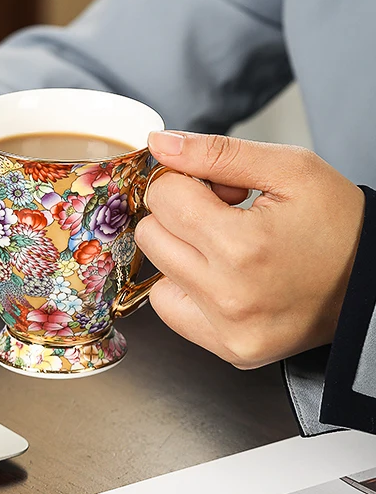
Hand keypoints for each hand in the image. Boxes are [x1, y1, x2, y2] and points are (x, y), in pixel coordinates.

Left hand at [135, 131, 364, 368]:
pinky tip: (221, 275)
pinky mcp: (230, 350)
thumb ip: (215, 152)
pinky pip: (170, 309)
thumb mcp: (290, 169)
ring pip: (154, 271)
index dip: (186, 181)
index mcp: (242, 246)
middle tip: (225, 215)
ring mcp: (228, 329)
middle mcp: (228, 296)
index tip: (218, 188)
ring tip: (228, 246)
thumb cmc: (342, 226)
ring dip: (180, 250)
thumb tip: (160, 143)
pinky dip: (185, 286)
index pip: (163, 196)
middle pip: (152, 233)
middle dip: (180, 214)